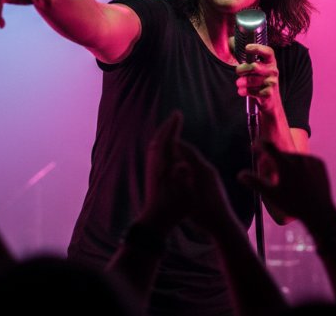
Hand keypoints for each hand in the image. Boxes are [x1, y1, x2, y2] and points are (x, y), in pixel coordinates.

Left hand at [136, 112, 189, 231]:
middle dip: (167, 127)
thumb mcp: (184, 196)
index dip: (172, 126)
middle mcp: (154, 165)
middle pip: (158, 139)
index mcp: (162, 167)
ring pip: (155, 146)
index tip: (178, 114)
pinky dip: (161, 144)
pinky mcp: (151, 175)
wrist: (155, 221)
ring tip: (172, 129)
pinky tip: (166, 148)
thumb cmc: (173, 210)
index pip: (167, 140)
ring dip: (163, 135)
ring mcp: (152, 169)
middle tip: (176, 116)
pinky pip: (155, 153)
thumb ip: (183, 179)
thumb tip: (182, 165)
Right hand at [173, 140, 237, 235]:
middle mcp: (209, 170)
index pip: (187, 151)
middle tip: (164, 141)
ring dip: (183, 155)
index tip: (163, 138)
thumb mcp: (190, 199)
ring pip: (195, 161)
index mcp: (203, 171)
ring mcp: (212, 176)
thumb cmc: (205, 214)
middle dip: (178, 147)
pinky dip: (188, 164)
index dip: (175, 143)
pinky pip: (197, 168)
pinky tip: (181, 170)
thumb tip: (177, 165)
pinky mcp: (212, 182)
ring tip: (170, 153)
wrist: (223, 225)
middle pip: (191, 154)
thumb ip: (183, 181)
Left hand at [234, 43, 281, 115]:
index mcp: (271, 61)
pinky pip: (252, 91)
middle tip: (237, 71)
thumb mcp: (256, 68)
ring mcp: (272, 82)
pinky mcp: (268, 93)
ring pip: (251, 80)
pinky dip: (244, 91)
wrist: (270, 100)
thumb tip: (231, 43)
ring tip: (239, 83)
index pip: (268, 52)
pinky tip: (242, 91)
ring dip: (241, 82)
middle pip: (254, 66)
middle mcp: (273, 70)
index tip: (246, 48)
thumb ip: (247, 58)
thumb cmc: (259, 80)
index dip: (258, 48)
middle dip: (242, 69)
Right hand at [237, 141, 335, 230]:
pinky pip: (306, 160)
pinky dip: (301, 165)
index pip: (268, 147)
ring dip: (288, 163)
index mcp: (285, 164)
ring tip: (287, 178)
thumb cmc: (293, 205)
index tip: (253, 146)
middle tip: (270, 169)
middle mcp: (299, 158)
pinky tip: (300, 177)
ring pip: (294, 157)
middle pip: (281, 154)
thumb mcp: (271, 195)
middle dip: (274, 159)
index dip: (259, 145)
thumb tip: (239, 174)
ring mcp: (311, 159)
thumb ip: (255, 182)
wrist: (320, 212)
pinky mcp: (320, 163)